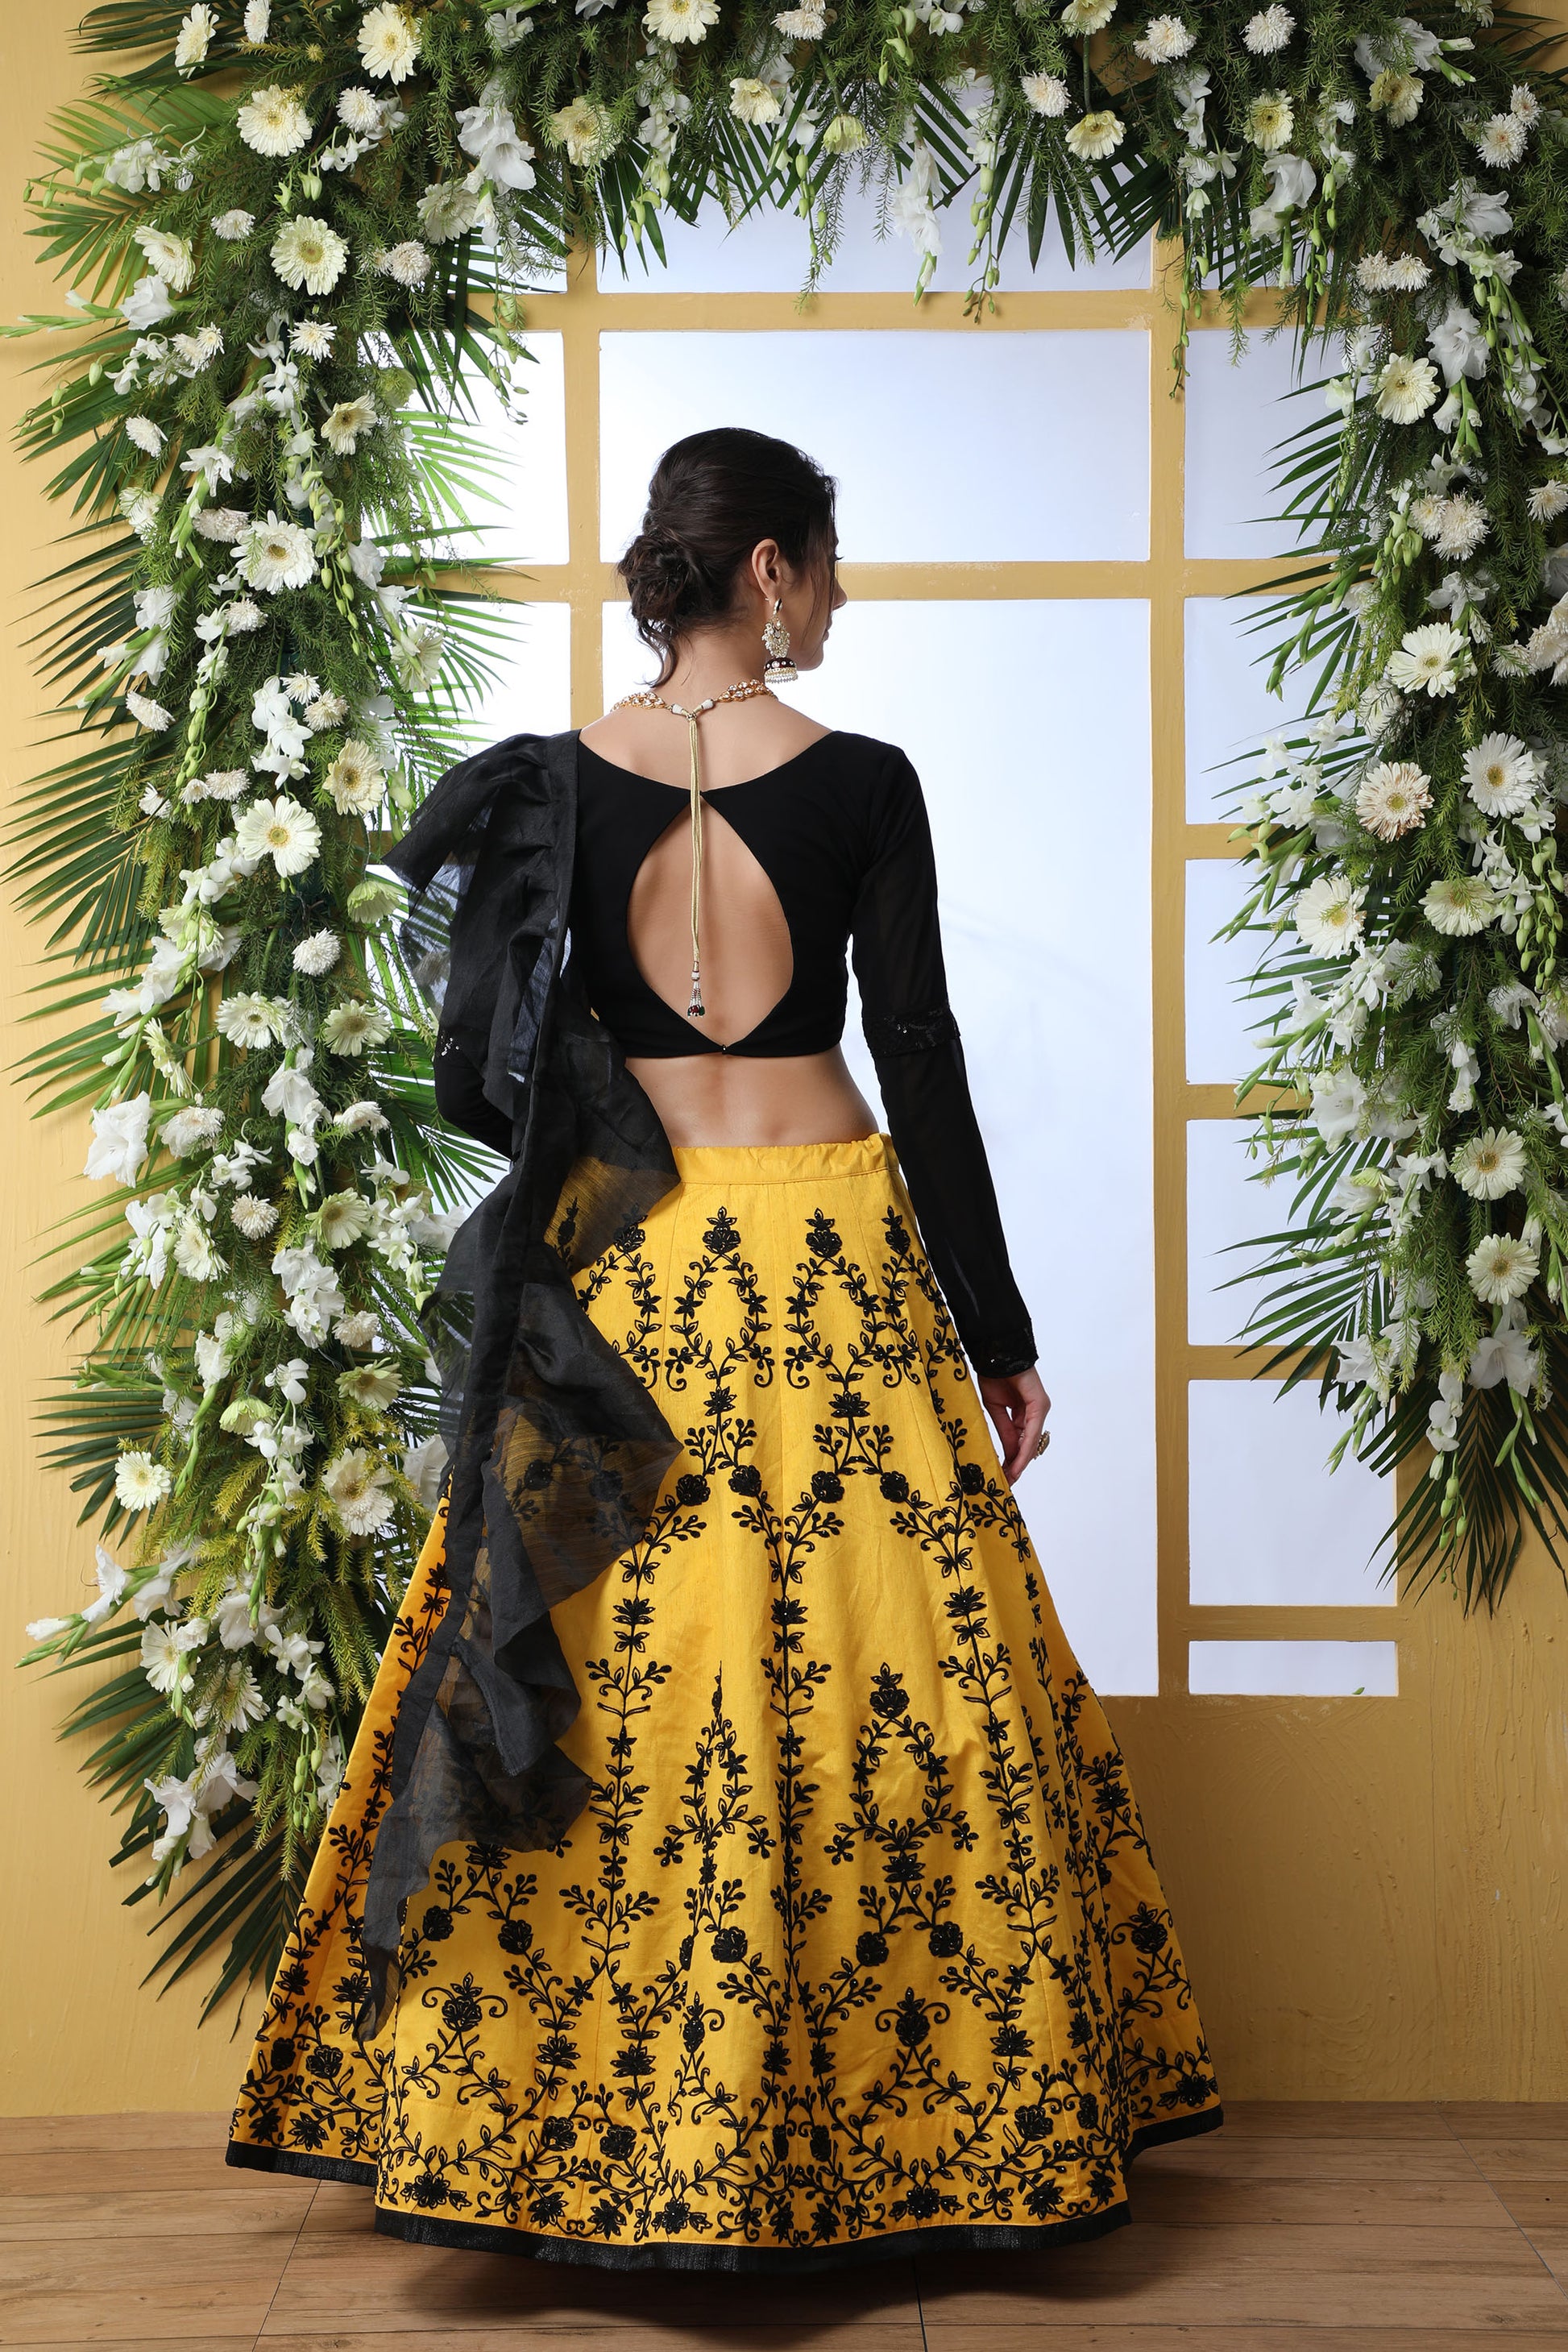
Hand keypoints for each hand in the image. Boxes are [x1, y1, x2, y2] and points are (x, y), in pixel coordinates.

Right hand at [977, 1366, 1050, 1486]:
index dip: (1013, 1459)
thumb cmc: (994, 1376)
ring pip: (1031, 1441)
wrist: (996, 1355)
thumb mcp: (995, 1410)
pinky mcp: (1040, 1405)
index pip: (1021, 1441)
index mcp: (1024, 1413)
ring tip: (1010, 1477)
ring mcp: (1040, 1409)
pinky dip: (1024, 1448)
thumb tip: (1009, 1454)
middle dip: (1017, 1464)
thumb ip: (1005, 1431)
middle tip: (1007, 1482)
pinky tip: (1017, 1462)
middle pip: (1028, 1444)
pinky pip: (1031, 1431)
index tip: (1004, 1475)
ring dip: (1021, 1460)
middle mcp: (1035, 1413)